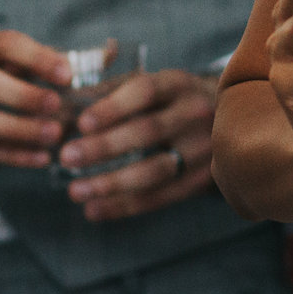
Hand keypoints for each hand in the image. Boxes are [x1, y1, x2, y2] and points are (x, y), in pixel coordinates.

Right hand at [0, 30, 65, 167]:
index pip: (4, 45)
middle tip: (56, 105)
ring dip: (19, 131)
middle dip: (22, 96)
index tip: (66, 71)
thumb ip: (27, 60)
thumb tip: (81, 64)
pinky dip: (12, 155)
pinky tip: (39, 157)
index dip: (36, 57)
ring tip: (54, 136)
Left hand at [58, 67, 219, 221]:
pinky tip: (95, 210)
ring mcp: (204, 149)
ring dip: (111, 184)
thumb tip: (59, 110)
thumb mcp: (150, 84)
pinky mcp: (204, 179)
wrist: (233, 119)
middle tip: (66, 157)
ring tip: (75, 191)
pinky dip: (125, 206)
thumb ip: (107, 93)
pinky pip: (161, 197)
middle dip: (104, 147)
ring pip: (155, 170)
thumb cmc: (172, 100)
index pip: (145, 91)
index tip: (81, 124)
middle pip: (148, 132)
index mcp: (178, 84)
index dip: (113, 107)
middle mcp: (195, 114)